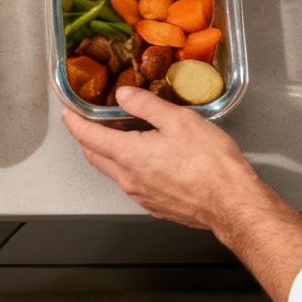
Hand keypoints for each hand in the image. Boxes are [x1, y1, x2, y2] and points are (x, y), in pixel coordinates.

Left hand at [61, 86, 267, 233]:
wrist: (233, 204)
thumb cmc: (211, 164)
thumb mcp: (179, 120)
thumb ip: (146, 105)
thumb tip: (124, 95)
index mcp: (129, 155)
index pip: (87, 137)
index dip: (74, 122)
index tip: (68, 112)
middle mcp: (129, 179)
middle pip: (95, 156)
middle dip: (86, 138)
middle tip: (88, 121)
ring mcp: (142, 195)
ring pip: (113, 171)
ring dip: (107, 153)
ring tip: (117, 136)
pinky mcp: (156, 206)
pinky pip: (131, 184)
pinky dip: (127, 168)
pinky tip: (144, 158)